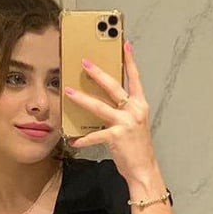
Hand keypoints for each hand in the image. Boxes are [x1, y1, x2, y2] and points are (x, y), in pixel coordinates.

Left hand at [63, 40, 158, 183]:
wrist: (144, 169)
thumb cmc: (136, 146)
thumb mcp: (133, 123)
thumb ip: (122, 110)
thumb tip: (104, 100)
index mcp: (140, 105)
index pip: (135, 78)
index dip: (130, 61)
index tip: (125, 44)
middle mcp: (135, 110)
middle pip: (113, 87)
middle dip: (97, 73)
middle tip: (84, 63)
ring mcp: (126, 123)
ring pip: (99, 106)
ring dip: (82, 99)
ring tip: (69, 92)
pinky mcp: (116, 136)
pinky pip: (95, 135)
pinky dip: (83, 139)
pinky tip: (73, 140)